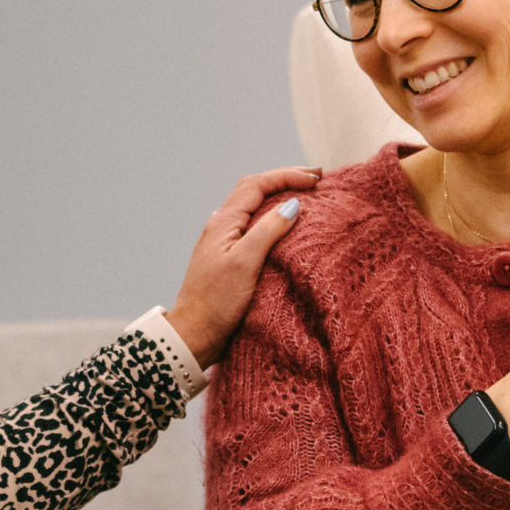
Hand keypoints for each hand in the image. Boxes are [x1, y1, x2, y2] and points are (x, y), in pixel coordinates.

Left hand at [165, 167, 321, 368]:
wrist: (194, 334)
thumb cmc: (217, 301)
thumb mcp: (245, 263)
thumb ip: (268, 231)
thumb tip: (292, 205)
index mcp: (224, 222)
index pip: (257, 184)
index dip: (287, 176)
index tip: (316, 179)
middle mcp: (221, 225)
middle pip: (254, 189)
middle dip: (285, 179)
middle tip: (316, 178)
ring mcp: (223, 241)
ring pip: (253, 206)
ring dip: (279, 195)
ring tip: (305, 195)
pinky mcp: (228, 256)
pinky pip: (252, 225)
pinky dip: (272, 216)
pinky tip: (284, 225)